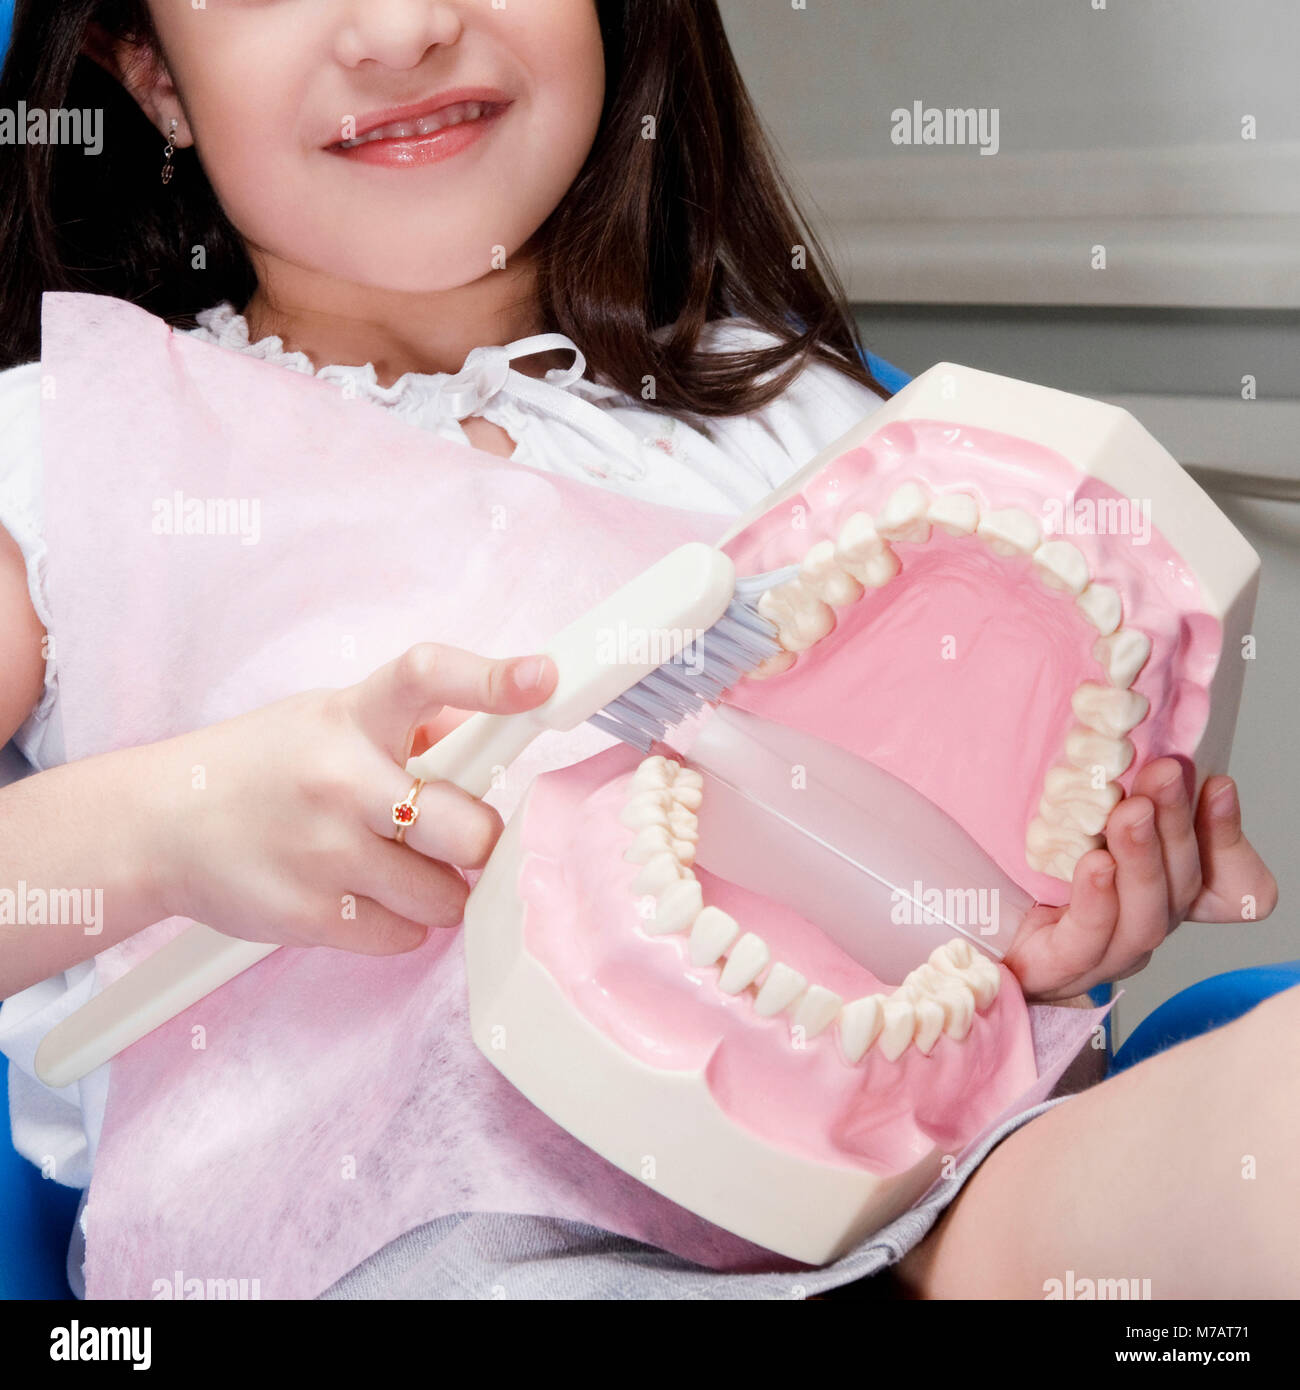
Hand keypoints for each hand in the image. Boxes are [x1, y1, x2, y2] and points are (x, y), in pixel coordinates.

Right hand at [152, 643, 556, 954]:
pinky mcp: (309, 916)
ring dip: (438, 888)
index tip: (541, 677)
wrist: (159, 825)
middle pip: (468, 828)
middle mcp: (341, 778)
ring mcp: (324, 852)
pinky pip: (406, 936)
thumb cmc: (261, 766)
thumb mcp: (331, 718)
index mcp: (351, 716)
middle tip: (450, 834)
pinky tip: (358, 894)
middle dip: (475, 839)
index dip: (492, 678)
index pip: (428, 678)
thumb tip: (487, 723)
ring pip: (448, 896)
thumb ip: (413, 720)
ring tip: (391, 864)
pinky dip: (398, 923)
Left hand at [1006, 758, 1278, 1000]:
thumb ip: (1108, 795)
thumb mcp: (1067, 820)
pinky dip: (1097, 900)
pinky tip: (1095, 863)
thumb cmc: (1015, 869)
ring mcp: (1104, 953)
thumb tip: (1133, 742)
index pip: (1217, 879)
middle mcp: (1139, 925)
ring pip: (1145, 915)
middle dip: (1176, 824)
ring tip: (1132, 812)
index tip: (1218, 783)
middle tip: (1164, 774)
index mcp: (1154, 893)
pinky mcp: (1058, 967)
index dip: (1224, 835)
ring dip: (1143, 858)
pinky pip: (1088, 939)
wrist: (957, 928)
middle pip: (1179, 885)